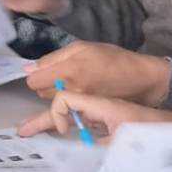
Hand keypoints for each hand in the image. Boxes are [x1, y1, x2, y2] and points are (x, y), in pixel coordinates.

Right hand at [17, 91, 164, 140]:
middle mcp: (98, 104)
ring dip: (53, 121)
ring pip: (71, 114)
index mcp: (100, 102)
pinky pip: (83, 121)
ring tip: (32, 130)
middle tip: (21, 130)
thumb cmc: (156, 129)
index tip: (63, 133)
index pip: (65, 99)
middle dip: (42, 119)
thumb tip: (76, 154)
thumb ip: (98, 146)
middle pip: (63, 108)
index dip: (57, 115)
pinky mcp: (109, 120)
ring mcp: (103, 112)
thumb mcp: (126, 140)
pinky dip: (69, 126)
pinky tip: (61, 134)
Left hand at [24, 41, 171, 105]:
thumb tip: (29, 68)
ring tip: (64, 96)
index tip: (42, 73)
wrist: (141, 78)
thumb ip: (53, 58)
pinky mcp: (89, 116)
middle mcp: (73, 90)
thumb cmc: (112, 58)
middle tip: (59, 79)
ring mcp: (80, 105)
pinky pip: (66, 119)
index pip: (34, 81)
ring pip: (53, 106)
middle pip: (41, 93)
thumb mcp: (82, 48)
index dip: (36, 76)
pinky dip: (59, 118)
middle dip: (46, 86)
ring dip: (55, 100)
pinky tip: (54, 122)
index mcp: (69, 70)